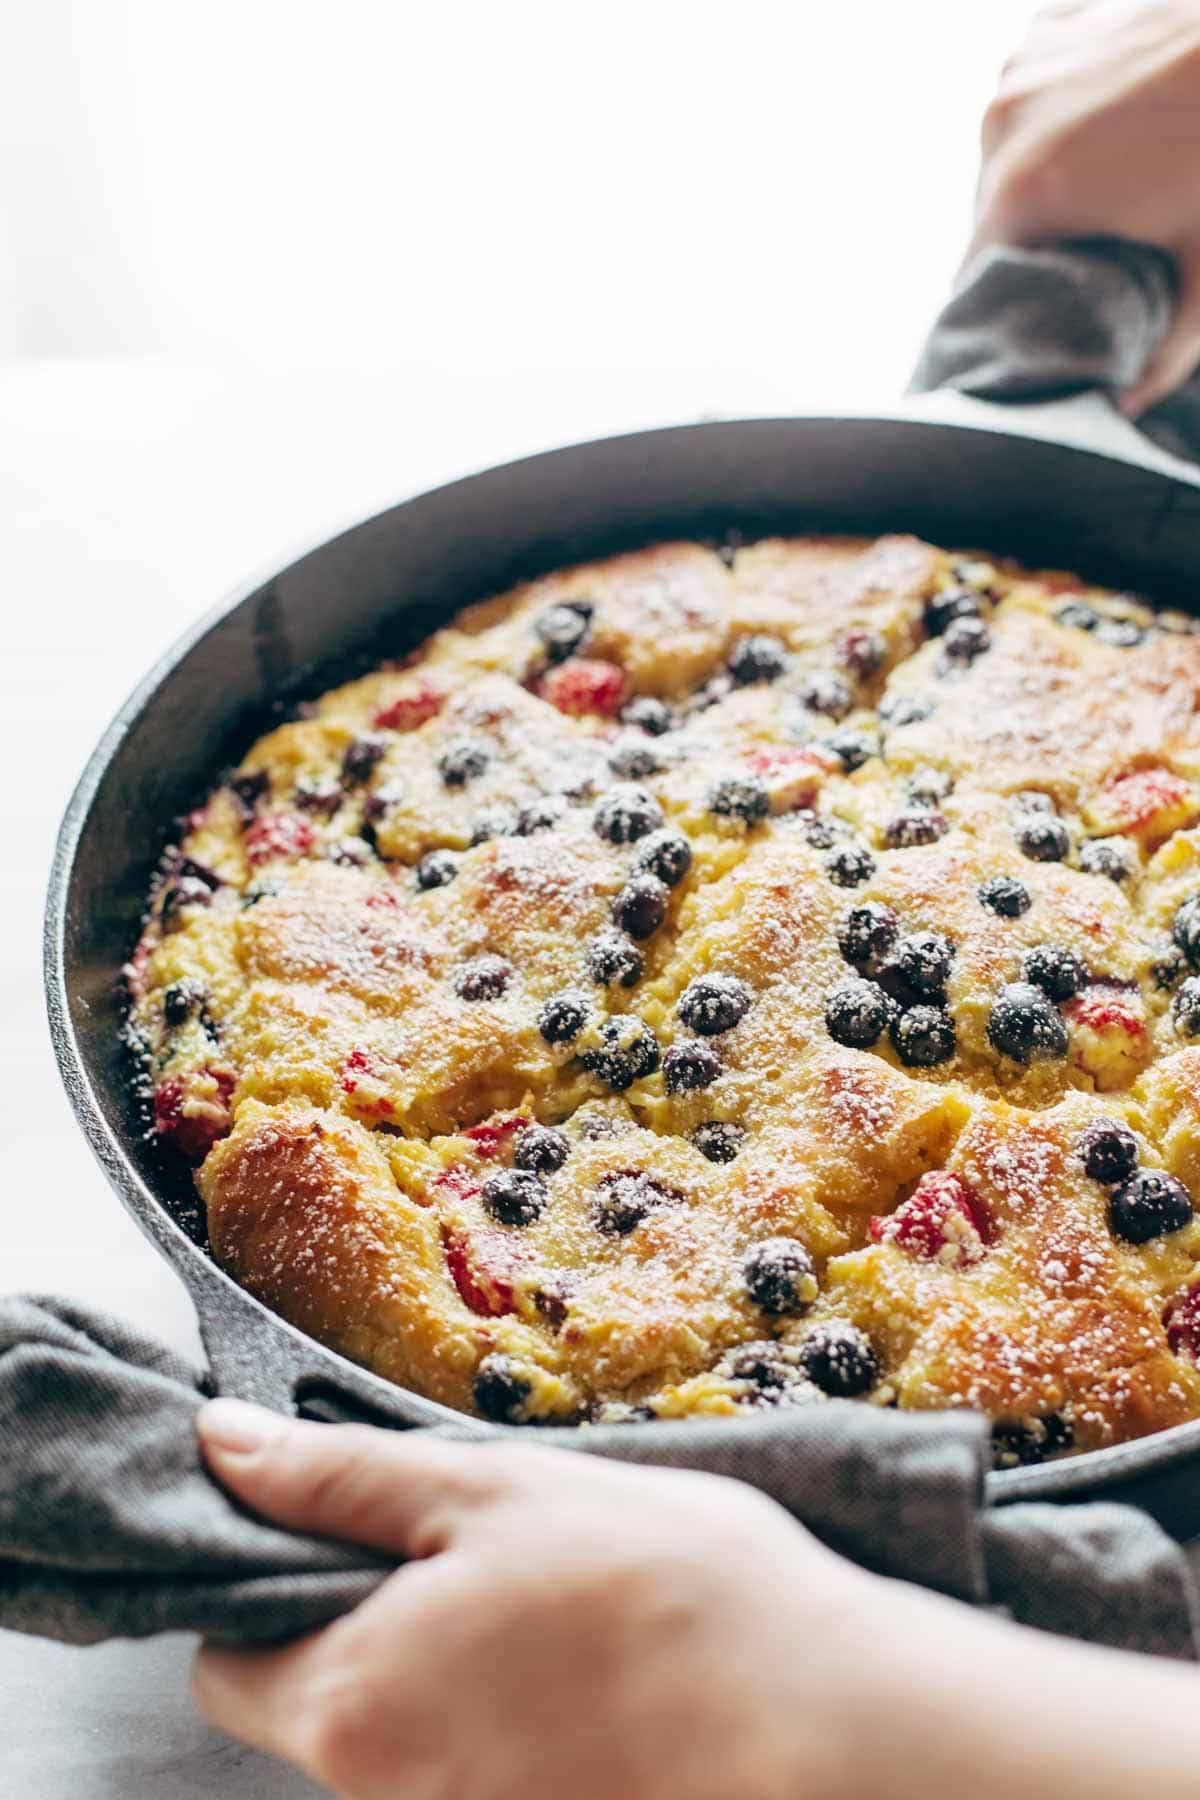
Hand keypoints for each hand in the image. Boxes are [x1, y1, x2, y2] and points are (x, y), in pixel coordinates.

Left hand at [191, 1402, 866, 1799]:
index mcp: (349, 1707)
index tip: (340, 1528)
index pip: (227, 1666)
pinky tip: (594, 1670)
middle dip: (369, 1621)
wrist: (830, 1728)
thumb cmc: (662, 1591)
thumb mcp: (489, 1491)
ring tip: (552, 1602)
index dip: (266, 1584)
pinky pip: (481, 1775)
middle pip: (318, 1704)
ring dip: (451, 1668)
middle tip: (473, 1545)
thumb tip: (221, 1446)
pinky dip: (513, 1722)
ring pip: (408, 1740)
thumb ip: (341, 1478)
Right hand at [970, 1, 1199, 413]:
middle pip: (989, 213)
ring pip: (1009, 150)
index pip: (970, 281)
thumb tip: (1123, 414)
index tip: (1032, 326)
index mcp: (1023, 191)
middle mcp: (1003, 122)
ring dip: (1044, 173)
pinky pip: (1036, 90)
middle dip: (1029, 240)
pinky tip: (1114, 122)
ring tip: (1110, 182)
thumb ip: (1161, 356)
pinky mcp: (1051, 25)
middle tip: (1092, 254)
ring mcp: (1025, 63)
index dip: (1000, 311)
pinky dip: (1061, 111)